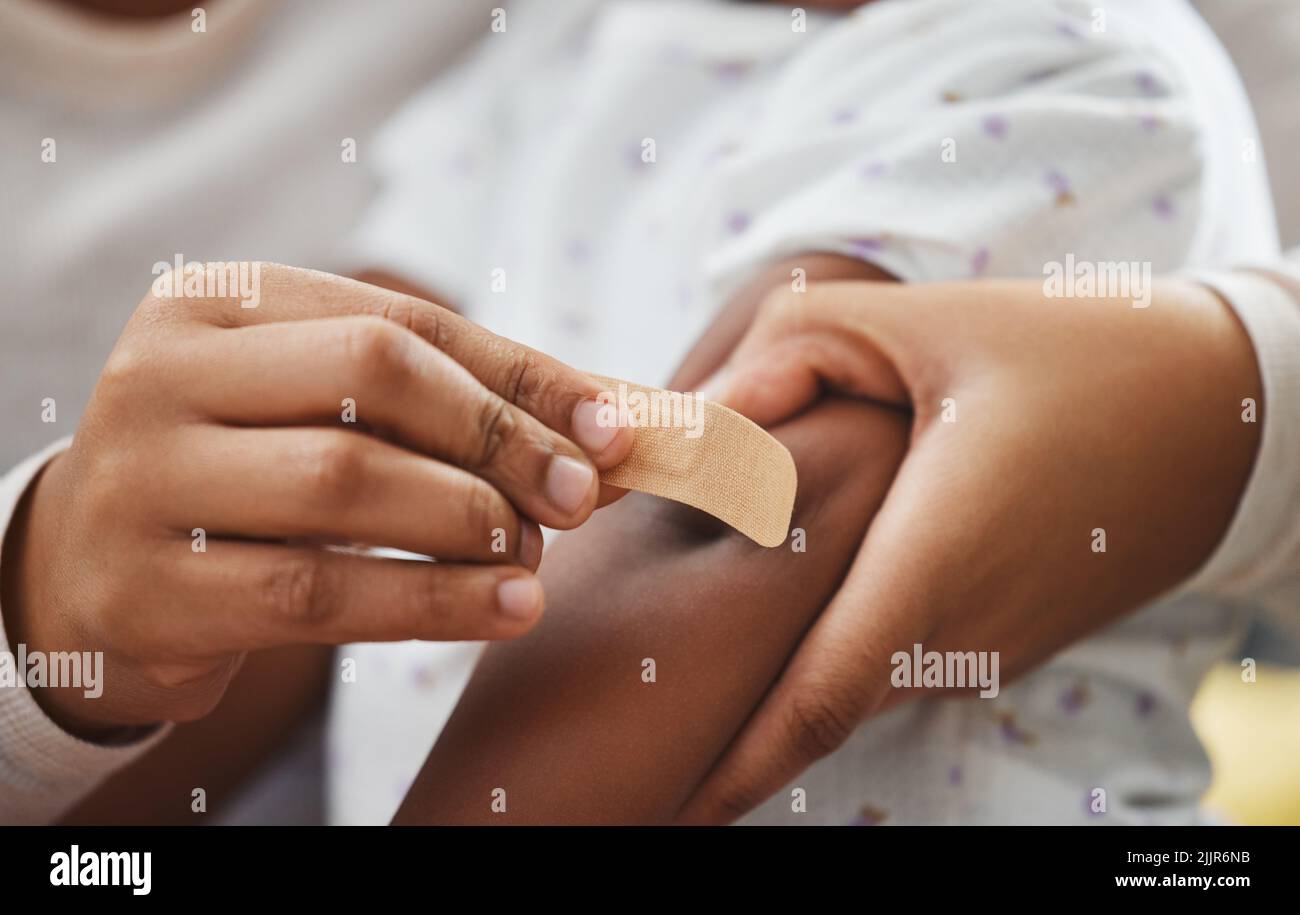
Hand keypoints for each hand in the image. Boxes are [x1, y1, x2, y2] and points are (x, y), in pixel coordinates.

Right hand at [0, 262, 631, 735]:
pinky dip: (431, 603)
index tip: (613, 430)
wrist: (93, 571)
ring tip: (535, 558)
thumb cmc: (245, 477)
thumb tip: (618, 420)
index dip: (521, 376)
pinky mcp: (145, 589)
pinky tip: (505, 611)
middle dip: (498, 437)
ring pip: (344, 483)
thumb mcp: (324, 412)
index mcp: (217, 301)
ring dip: (471, 522)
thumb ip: (454, 404)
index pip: (401, 319)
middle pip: (372, 375)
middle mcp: (162, 370)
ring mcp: (141, 478)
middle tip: (576, 499)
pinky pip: (316, 593)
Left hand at [678, 276, 1261, 821]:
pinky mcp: (1005, 641)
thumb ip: (791, 356)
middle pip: (818, 691)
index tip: (676, 807)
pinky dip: (845, 634)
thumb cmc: (1070, 357)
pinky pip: (901, 654)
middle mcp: (962, 630)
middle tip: (662, 698)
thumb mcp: (922, 322)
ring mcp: (990, 648)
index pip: (820, 698)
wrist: (1215, 412)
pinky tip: (828, 574)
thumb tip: (704, 421)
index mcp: (934, 560)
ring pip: (857, 673)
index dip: (740, 764)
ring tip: (730, 614)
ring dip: (790, 662)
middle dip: (736, 712)